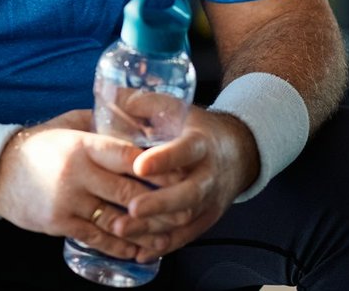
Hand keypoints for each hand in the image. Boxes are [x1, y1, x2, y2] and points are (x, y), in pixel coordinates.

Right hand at [0, 110, 172, 261]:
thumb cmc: (37, 145)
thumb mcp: (67, 125)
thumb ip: (100, 123)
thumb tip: (136, 119)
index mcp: (82, 145)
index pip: (128, 156)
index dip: (158, 168)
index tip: (180, 174)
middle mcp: (77, 173)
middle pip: (130, 193)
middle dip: (160, 204)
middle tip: (183, 208)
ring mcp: (68, 201)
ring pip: (117, 220)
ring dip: (145, 230)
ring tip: (166, 234)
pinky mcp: (60, 223)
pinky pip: (98, 238)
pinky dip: (121, 245)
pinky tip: (137, 248)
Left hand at [106, 107, 258, 261]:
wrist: (237, 153)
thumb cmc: (197, 129)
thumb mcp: (178, 109)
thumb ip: (145, 103)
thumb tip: (111, 96)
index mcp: (200, 144)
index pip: (185, 151)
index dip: (164, 159)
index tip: (139, 165)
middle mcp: (208, 175)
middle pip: (188, 194)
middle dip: (159, 203)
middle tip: (130, 209)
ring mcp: (209, 201)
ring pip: (185, 220)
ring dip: (154, 228)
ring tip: (121, 231)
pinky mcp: (207, 220)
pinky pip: (186, 237)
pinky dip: (163, 246)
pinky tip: (139, 252)